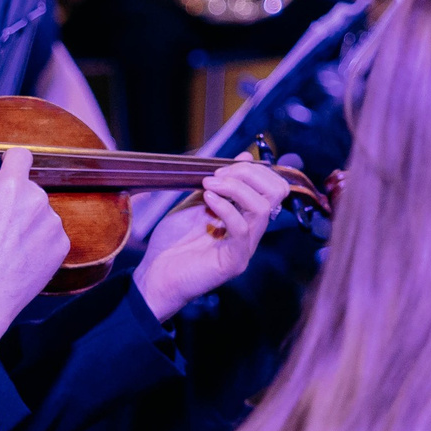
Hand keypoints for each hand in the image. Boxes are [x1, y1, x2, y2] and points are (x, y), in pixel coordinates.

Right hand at [0, 144, 70, 345]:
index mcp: (11, 186)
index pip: (22, 155)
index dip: (12, 163)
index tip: (8, 171)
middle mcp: (37, 200)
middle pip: (30, 189)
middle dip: (17, 200)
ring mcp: (53, 223)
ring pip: (41, 213)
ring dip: (30, 223)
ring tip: (9, 247)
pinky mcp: (62, 245)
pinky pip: (51, 234)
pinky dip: (40, 242)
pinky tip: (22, 257)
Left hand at [134, 158, 290, 321]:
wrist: (155, 274)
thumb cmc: (173, 241)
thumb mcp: (197, 201)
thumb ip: (220, 182)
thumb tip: (245, 156)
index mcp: (245, 217)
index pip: (272, 187)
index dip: (252, 170)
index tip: (221, 168)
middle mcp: (250, 232)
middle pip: (275, 193)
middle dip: (248, 174)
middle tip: (217, 174)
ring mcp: (244, 248)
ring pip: (262, 208)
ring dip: (235, 188)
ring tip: (209, 184)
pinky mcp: (234, 262)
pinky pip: (241, 229)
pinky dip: (226, 207)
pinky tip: (208, 198)